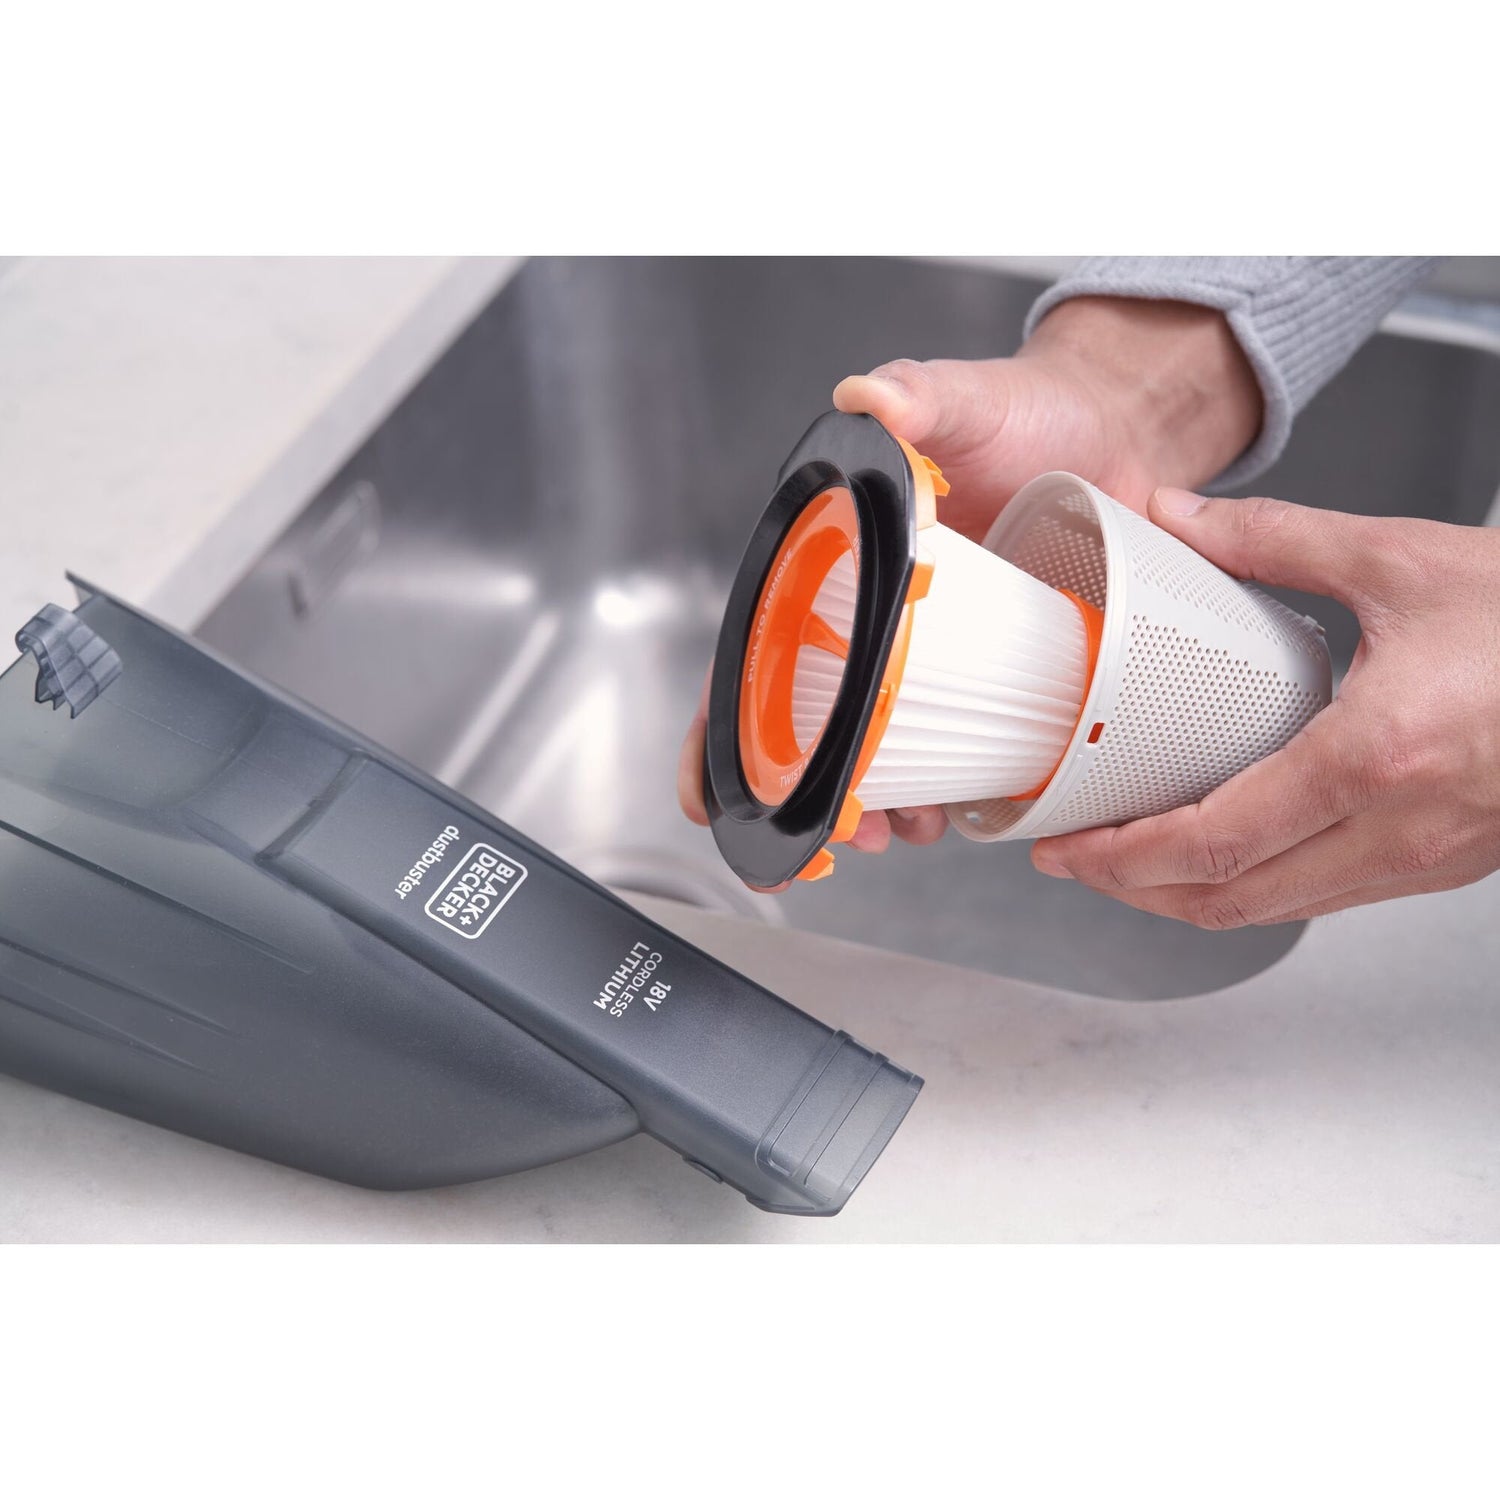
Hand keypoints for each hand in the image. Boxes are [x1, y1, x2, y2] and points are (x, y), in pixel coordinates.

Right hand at [680, 296, 1263, 869]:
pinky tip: (955, 807)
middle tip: (831, 829)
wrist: (1115, 433)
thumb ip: (916, 395)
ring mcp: (935, 648)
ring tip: (898, 830)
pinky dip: (947, 782)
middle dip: (803, 787)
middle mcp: (875, 611)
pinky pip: (957, 738)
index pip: (759, 642)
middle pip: (810, 717)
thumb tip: (871, 395)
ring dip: (877, 799)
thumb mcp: (966, 400)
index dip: (723, 718)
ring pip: (879, 742)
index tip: (705, 788)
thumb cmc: (1028, 412)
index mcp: (842, 557)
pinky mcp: (993, 668)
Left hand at [1031, 488, 1499, 925]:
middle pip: (1225, 900)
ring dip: (1188, 894)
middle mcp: (1398, 830)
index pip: (1210, 843)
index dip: (1120, 859)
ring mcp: (1426, 860)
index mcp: (1374, 759)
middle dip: (1132, 889)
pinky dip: (1252, 883)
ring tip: (1128, 856)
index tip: (1065, 848)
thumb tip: (1179, 516)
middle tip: (1074, 859)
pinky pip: (1324, 895)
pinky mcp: (1445, 863)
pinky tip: (1221, 843)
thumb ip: (1274, 541)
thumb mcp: (1402, 560)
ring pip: (1274, 910)